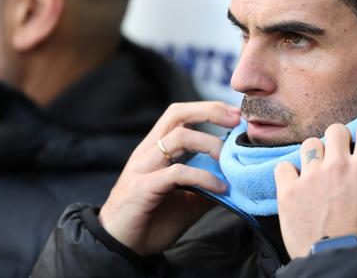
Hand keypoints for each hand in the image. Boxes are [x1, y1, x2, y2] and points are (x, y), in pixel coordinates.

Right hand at [98, 101, 239, 255]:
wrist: (119, 248)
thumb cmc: (150, 221)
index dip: (208, 109)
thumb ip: (207, 187)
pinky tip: (220, 188)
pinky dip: (203, 177)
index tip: (235, 115)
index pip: (180, 114)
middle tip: (237, 120)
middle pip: (177, 114)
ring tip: (229, 160)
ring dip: (210, 144)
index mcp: (156, 149)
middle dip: (210, 111)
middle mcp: (147, 152)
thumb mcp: (187, 201)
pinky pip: (176, 173)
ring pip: (178, 138)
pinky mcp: (142, 188)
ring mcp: (143, 168)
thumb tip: (237, 180)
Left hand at [274, 123, 356, 257]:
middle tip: (337, 157)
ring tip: (315, 171)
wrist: (338, 262)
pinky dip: (289, 173)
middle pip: (335, 130)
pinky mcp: (288, 190)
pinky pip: (284, 166)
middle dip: (338, 141)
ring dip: (314, 155)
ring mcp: (311, 176)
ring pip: (310, 143)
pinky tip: (295, 184)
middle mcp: (338, 165)